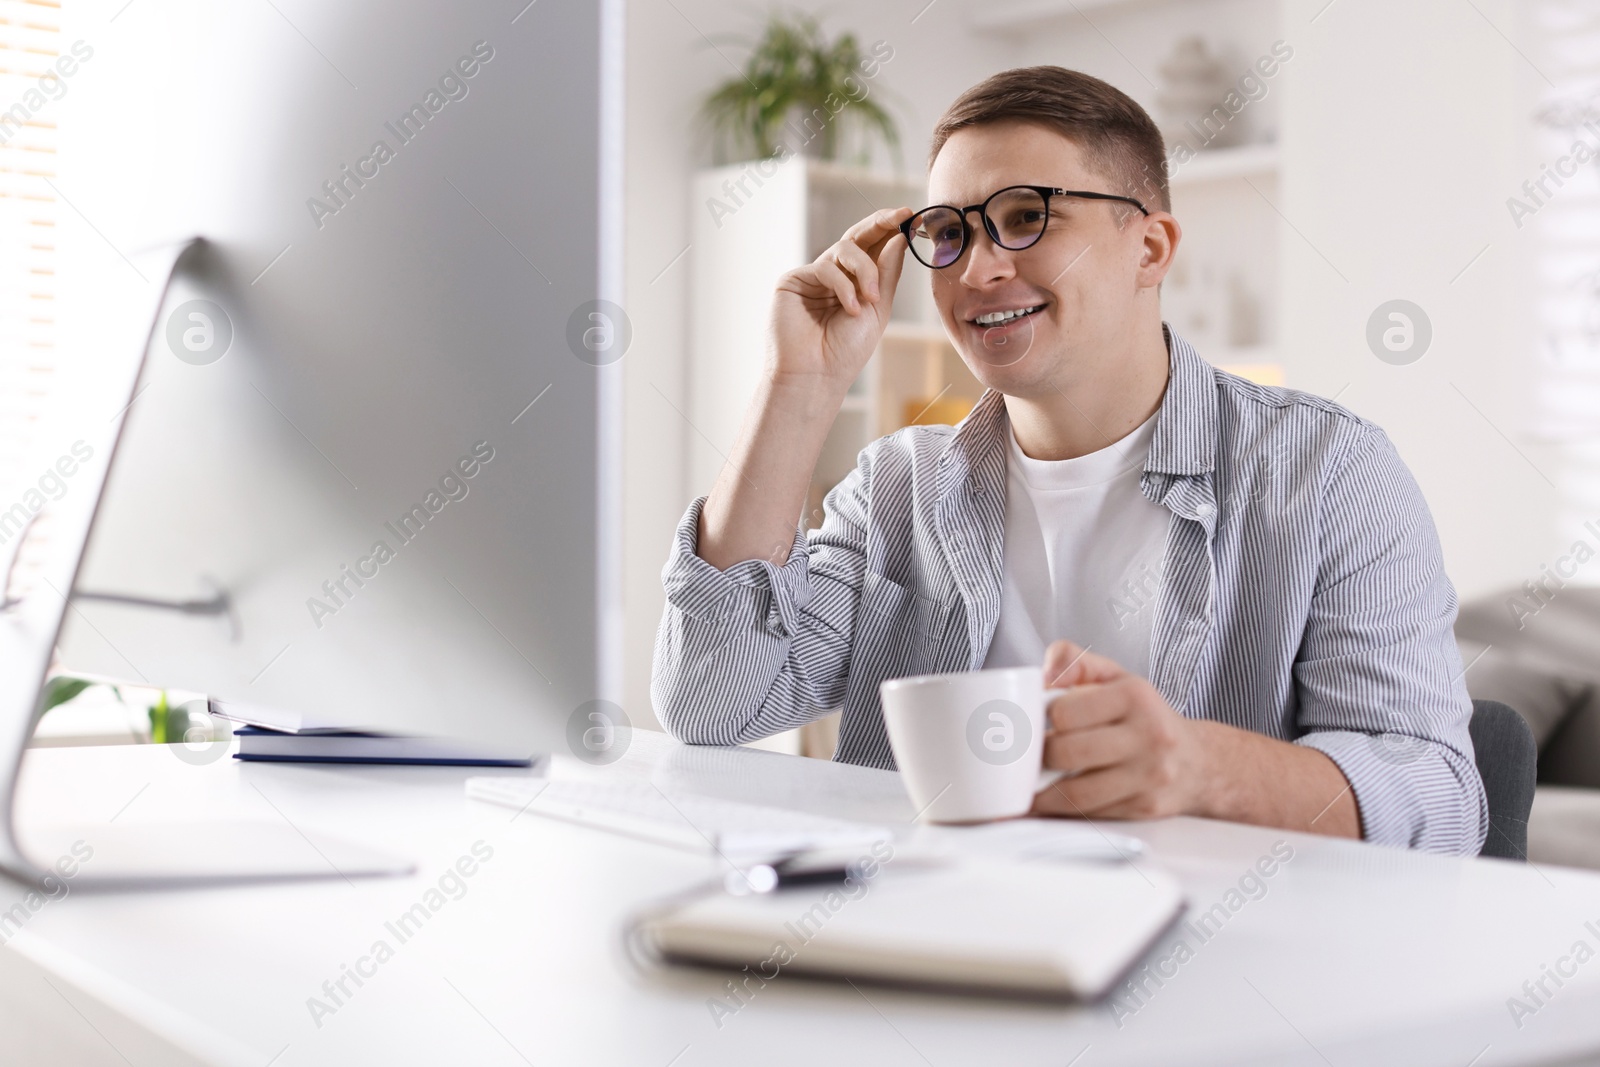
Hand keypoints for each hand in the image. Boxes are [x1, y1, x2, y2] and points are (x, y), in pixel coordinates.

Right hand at [767, 207, 911, 390]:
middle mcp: (834, 275)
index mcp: (855, 282)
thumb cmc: (846, 351)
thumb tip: (900, 236)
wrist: (816, 376)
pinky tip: (850, 309)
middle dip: (881, 223)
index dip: (890, 228)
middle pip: (857, 236)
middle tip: (901, 216)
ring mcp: (813, 276)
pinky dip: (844, 286)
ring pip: (845, 249)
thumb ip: (887, 271)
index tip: (912, 217)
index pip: (873, 246)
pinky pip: (826, 267)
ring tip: (872, 298)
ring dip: (866, 270)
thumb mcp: (878, 308)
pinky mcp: (793, 280)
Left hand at [1030, 640, 1213, 820]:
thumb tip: (1044, 674)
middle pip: (1068, 753)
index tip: (1040, 721)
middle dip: (1040, 756)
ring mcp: (1149, 775)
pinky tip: (1050, 801)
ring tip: (1032, 783)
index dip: (1043, 717)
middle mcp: (1149, 735)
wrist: (1199, 762)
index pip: (1066, 712)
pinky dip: (1064, 810)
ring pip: (1077, 793)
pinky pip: (1092, 814)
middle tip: (1030, 755)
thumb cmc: (1147, 717)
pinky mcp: (1146, 807)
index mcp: (1135, 697)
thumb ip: (1075, 663)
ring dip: (1044, 792)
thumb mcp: (1116, 677)